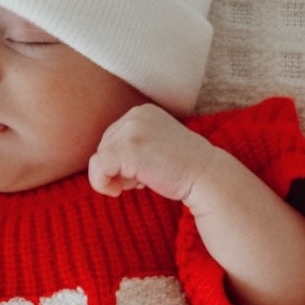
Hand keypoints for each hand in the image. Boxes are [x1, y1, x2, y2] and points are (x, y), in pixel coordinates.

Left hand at [88, 104, 217, 204]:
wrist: (206, 177)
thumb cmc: (182, 169)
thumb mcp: (155, 147)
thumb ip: (132, 146)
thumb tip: (100, 162)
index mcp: (142, 112)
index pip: (112, 137)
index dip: (121, 161)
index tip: (143, 173)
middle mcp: (135, 115)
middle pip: (104, 146)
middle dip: (118, 168)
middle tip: (142, 180)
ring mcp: (132, 130)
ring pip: (99, 158)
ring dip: (115, 177)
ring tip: (140, 182)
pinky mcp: (128, 148)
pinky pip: (97, 168)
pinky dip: (101, 184)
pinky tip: (119, 191)